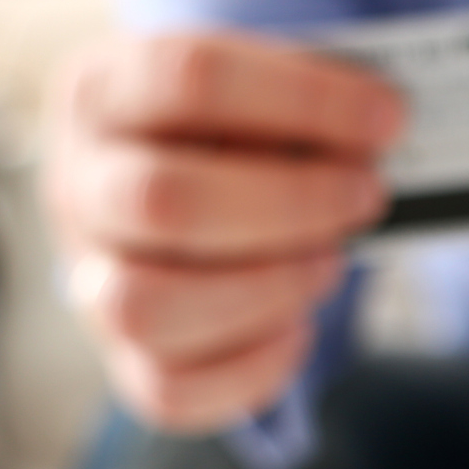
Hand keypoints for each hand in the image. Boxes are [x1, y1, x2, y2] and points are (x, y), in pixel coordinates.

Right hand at [44, 31, 402, 430]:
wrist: (175, 188)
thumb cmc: (230, 133)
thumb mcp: (251, 89)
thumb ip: (301, 96)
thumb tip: (384, 120)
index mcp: (103, 90)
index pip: (190, 78)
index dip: (304, 99)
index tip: (389, 118)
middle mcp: (79, 186)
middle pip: (164, 201)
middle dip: (291, 203)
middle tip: (367, 196)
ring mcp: (90, 278)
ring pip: (147, 306)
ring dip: (266, 287)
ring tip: (330, 261)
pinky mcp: (124, 358)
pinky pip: (170, 390)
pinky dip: (253, 368)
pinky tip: (300, 328)